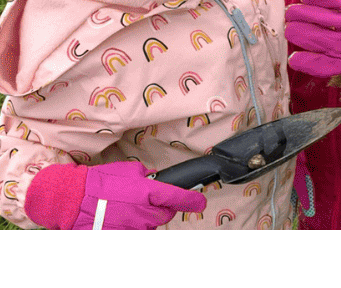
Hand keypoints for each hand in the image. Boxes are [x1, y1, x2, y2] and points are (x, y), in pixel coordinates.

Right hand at [25, 160, 205, 229]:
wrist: (74, 199)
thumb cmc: (99, 183)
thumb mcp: (128, 171)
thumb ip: (146, 176)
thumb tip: (155, 179)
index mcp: (147, 192)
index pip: (177, 198)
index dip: (191, 201)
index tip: (200, 203)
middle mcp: (143, 212)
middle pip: (164, 215)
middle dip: (160, 209)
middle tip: (144, 201)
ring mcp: (133, 227)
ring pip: (149, 225)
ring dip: (143, 218)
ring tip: (124, 208)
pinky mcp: (122, 236)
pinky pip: (135, 232)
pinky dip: (131, 226)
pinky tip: (118, 217)